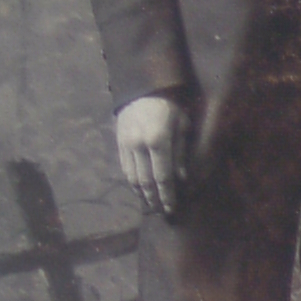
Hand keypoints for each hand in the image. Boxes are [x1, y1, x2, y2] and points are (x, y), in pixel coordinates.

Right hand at [116, 95, 192, 217]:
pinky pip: (125, 169)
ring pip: (132, 178)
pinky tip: (140, 189)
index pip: (163, 176)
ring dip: (142, 194)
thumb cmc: (169, 106)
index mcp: (158, 140)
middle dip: (154, 199)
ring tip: (151, 204)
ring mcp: (126, 146)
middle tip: (161, 211)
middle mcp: (139, 146)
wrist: (141, 89)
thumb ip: (180, 152)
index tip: (171, 208)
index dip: (167, 195)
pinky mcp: (119, 144)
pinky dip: (132, 182)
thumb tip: (181, 179)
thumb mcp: (182, 125)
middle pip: (146, 181)